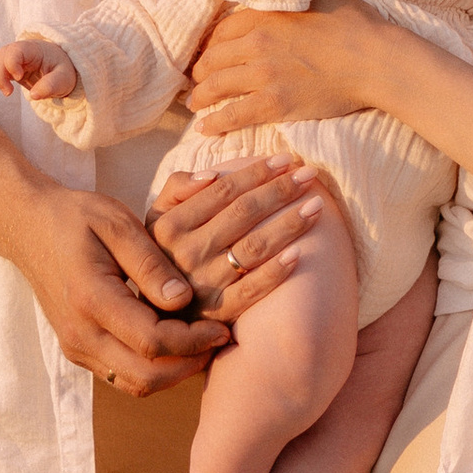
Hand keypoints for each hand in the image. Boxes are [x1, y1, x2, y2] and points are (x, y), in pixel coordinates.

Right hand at [0, 35, 78, 104]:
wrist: (61, 67)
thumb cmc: (64, 70)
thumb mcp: (64, 78)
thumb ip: (51, 85)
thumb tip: (34, 95)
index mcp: (31, 49)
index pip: (14, 52)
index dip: (12, 64)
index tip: (19, 78)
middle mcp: (17, 52)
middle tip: (8, 94)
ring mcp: (10, 61)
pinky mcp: (7, 71)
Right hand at [6, 182, 226, 394]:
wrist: (28, 227)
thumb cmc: (76, 218)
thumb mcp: (117, 223)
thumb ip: (151, 264)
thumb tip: (184, 301)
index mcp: (90, 298)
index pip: (152, 341)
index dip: (193, 342)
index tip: (223, 329)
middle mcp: (79, 332)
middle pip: (145, 376)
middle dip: (189, 364)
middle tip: (219, 341)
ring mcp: (75, 347)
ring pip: (134, 384)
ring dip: (173, 373)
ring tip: (202, 345)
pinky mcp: (78, 351)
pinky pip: (122, 376)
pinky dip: (154, 369)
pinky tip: (175, 344)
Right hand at [149, 158, 326, 321]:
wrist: (157, 313)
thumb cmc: (165, 254)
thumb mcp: (155, 219)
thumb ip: (176, 188)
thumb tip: (212, 174)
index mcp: (171, 225)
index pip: (223, 190)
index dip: (257, 172)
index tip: (286, 159)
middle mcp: (187, 253)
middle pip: (244, 213)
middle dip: (280, 190)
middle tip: (310, 173)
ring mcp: (204, 284)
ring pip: (253, 247)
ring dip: (288, 224)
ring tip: (317, 206)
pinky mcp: (218, 312)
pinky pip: (252, 290)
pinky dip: (275, 272)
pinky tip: (299, 254)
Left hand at [186, 0, 383, 134]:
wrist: (375, 60)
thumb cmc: (355, 23)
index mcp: (264, 15)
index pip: (221, 30)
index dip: (209, 44)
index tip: (207, 53)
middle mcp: (256, 43)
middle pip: (212, 59)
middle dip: (200, 71)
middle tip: (196, 80)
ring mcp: (264, 75)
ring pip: (216, 86)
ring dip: (200, 97)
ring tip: (195, 104)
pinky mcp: (274, 103)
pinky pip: (234, 114)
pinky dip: (215, 122)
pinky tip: (205, 128)